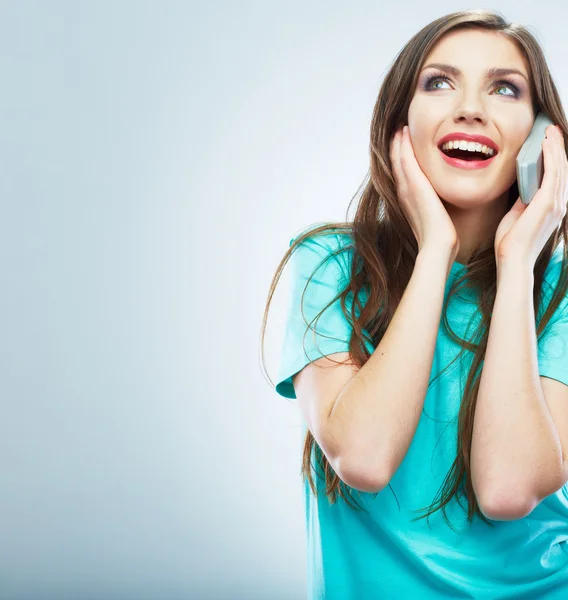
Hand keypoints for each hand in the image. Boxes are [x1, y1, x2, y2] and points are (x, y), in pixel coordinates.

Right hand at [390, 125, 458, 254]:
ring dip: (398, 142)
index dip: (401, 158)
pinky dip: (402, 145)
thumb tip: (445, 204)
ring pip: (397, 159)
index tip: (404, 144)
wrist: (438, 245)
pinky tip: (405, 132)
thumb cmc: (441, 237)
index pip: (402, 173)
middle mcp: (403, 192)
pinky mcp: (413, 185)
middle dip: (396, 147)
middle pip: (395, 164)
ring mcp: (406, 188)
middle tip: (398, 129)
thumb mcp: (437, 218)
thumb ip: (437, 207)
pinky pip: (404, 159)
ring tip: (399, 127)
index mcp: (408, 200)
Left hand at [494, 124, 566, 266]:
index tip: (548, 142)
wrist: (512, 260)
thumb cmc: (511, 242)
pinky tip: (547, 143)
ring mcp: (557, 204)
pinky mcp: (549, 203)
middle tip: (551, 130)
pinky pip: (554, 173)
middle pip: (562, 169)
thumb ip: (522, 201)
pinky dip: (552, 156)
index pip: (557, 177)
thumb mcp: (516, 216)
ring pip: (561, 168)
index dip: (555, 157)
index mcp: (552, 207)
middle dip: (557, 147)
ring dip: (555, 147)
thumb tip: (522, 188)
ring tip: (549, 131)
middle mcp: (559, 204)